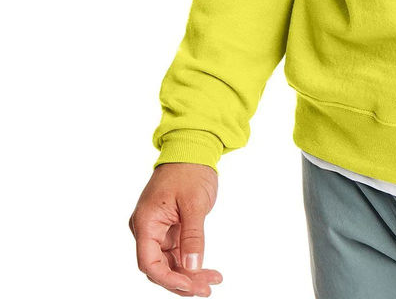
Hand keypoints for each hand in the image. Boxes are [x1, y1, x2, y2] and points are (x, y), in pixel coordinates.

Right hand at [129, 163, 222, 295]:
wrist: (193, 148)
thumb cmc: (190, 170)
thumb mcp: (194, 203)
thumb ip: (193, 235)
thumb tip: (192, 265)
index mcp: (146, 222)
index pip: (149, 262)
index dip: (168, 279)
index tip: (190, 285)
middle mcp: (147, 229)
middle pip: (159, 266)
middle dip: (182, 280)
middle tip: (207, 289)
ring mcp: (158, 229)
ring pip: (170, 262)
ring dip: (189, 274)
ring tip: (212, 282)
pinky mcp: (170, 228)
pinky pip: (177, 252)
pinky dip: (191, 261)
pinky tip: (207, 271)